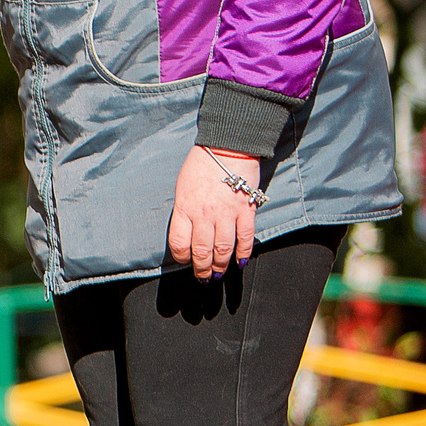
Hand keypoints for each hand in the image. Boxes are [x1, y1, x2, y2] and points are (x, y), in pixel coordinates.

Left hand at [168, 147, 259, 279]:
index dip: (182, 257)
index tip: (185, 261)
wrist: (227, 147)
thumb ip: (184, 210)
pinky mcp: (246, 210)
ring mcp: (226, 214)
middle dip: (202, 268)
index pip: (179, 242)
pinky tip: (241, 262)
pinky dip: (243, 252)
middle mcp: (204, 215)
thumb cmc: (200, 165)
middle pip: (202, 250)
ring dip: (221, 265)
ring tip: (218, 275)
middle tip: (203, 278)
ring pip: (223, 248)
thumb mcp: (182, 187)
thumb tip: (188, 231)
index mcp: (185, 208)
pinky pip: (245, 237)